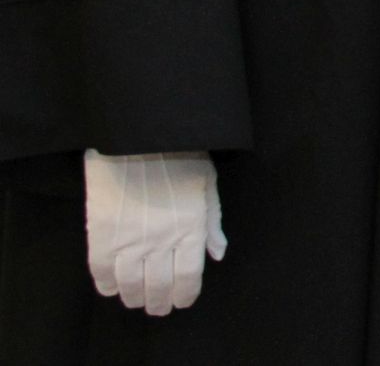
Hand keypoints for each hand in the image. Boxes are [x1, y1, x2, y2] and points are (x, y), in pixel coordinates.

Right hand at [83, 150, 226, 314]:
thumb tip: (217, 254)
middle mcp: (160, 239)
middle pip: (160, 287)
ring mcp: (128, 239)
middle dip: (161, 302)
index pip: (189, 277)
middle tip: (159, 307)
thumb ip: (212, 222)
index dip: (186, 295)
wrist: (139, 135)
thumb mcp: (207, 183)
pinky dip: (107, 285)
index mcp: (190, 227)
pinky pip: (101, 271)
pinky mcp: (100, 234)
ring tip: (138, 300)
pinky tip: (113, 287)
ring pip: (130, 285)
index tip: (182, 301)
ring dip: (134, 298)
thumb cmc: (179, 155)